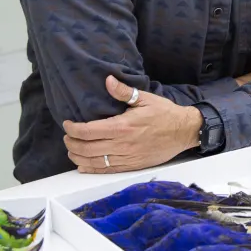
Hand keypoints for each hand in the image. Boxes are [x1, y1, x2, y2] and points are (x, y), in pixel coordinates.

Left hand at [62, 76, 201, 173]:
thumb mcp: (145, 98)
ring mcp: (127, 157)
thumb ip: (123, 91)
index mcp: (123, 126)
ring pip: (95, 161)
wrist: (184, 131)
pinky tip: (84, 166)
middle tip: (67, 137)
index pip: (89, 131)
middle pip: (88, 148)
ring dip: (79, 157)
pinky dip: (93, 169)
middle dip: (72, 143)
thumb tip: (107, 80)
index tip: (67, 124)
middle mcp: (123, 144)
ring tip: (71, 150)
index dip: (73, 129)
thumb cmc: (164, 113)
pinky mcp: (132, 165)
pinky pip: (108, 170)